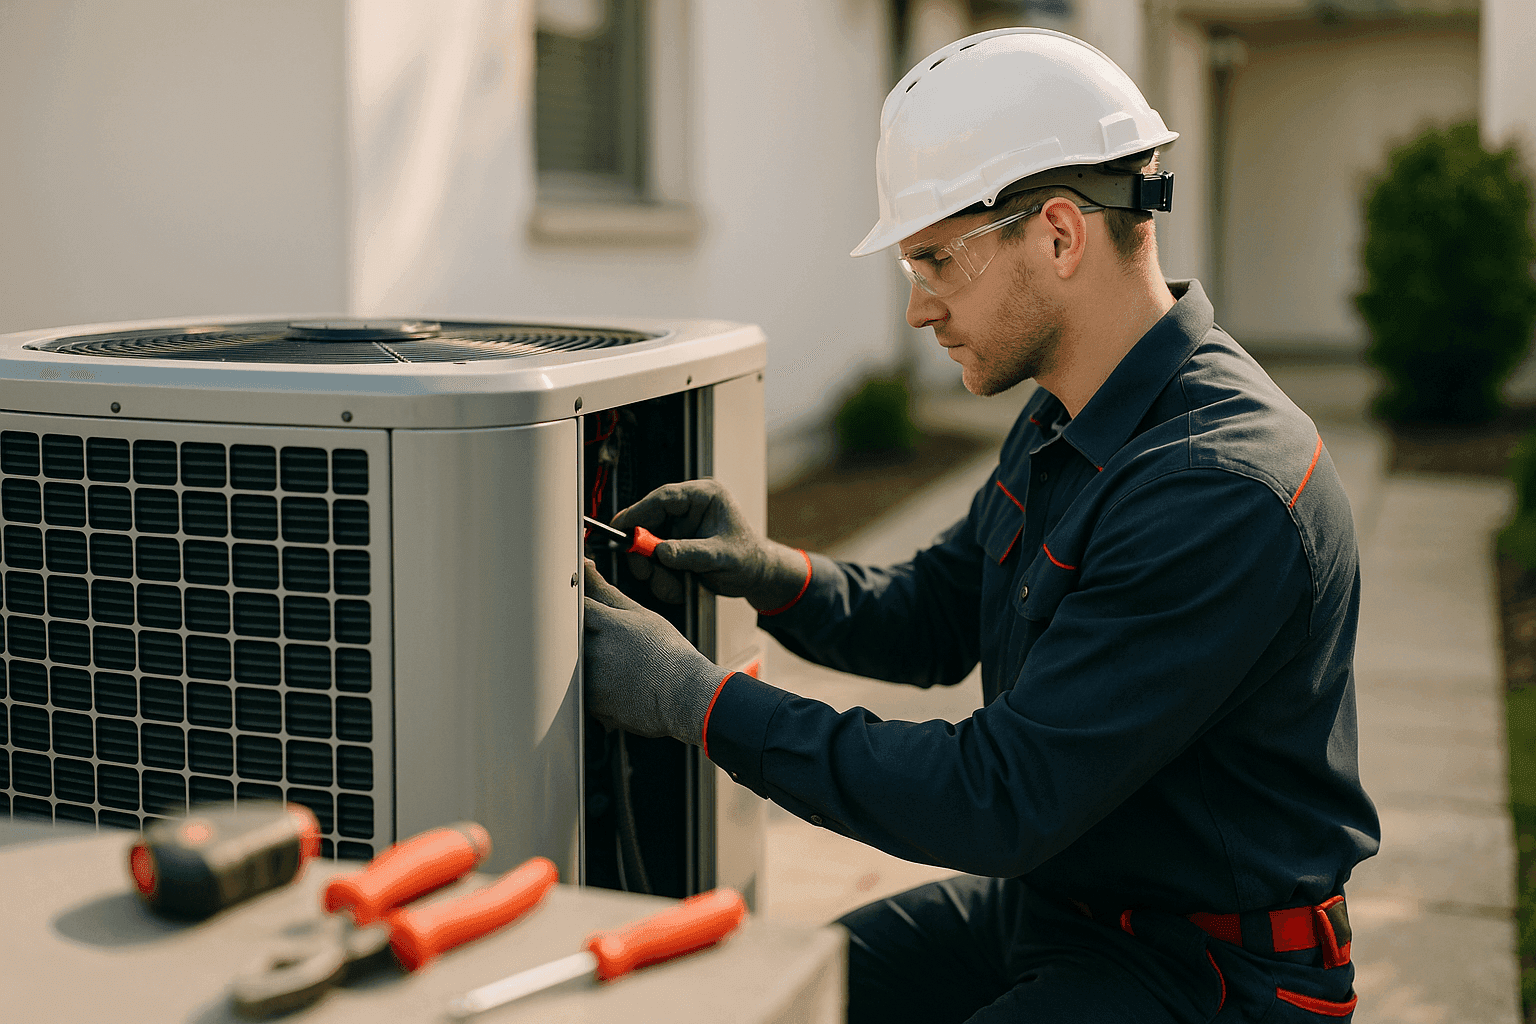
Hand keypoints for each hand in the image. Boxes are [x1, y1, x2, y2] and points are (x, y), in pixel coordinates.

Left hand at [582, 561, 723, 743]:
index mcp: (602, 623)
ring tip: (617, 666)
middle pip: (565, 635)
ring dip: (584, 662)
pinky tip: (617, 685)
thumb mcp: (640, 615)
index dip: (569, 603)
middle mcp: (591, 650)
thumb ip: (605, 591)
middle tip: (608, 645)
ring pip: (571, 664)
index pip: (568, 604)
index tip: (575, 606)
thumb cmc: (668, 653)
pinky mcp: (590, 705)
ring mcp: (589, 680)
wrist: (686, 697)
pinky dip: (593, 686)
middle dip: (579, 637)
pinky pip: (580, 691)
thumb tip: (585, 566)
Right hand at [612, 479, 807, 608]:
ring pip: (648, 546)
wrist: (756, 576)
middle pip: (648, 522)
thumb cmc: (749, 559)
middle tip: (644, 573)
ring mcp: (679, 527)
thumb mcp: (722, 557)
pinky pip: (655, 561)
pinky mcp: (674, 544)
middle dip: (644, 551)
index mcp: (704, 496)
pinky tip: (679, 588)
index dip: (638, 512)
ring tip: (676, 588)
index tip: (621, 528)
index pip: (664, 498)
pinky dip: (661, 578)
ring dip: (655, 571)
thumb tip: (661, 552)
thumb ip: (692, 553)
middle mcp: (688, 508)